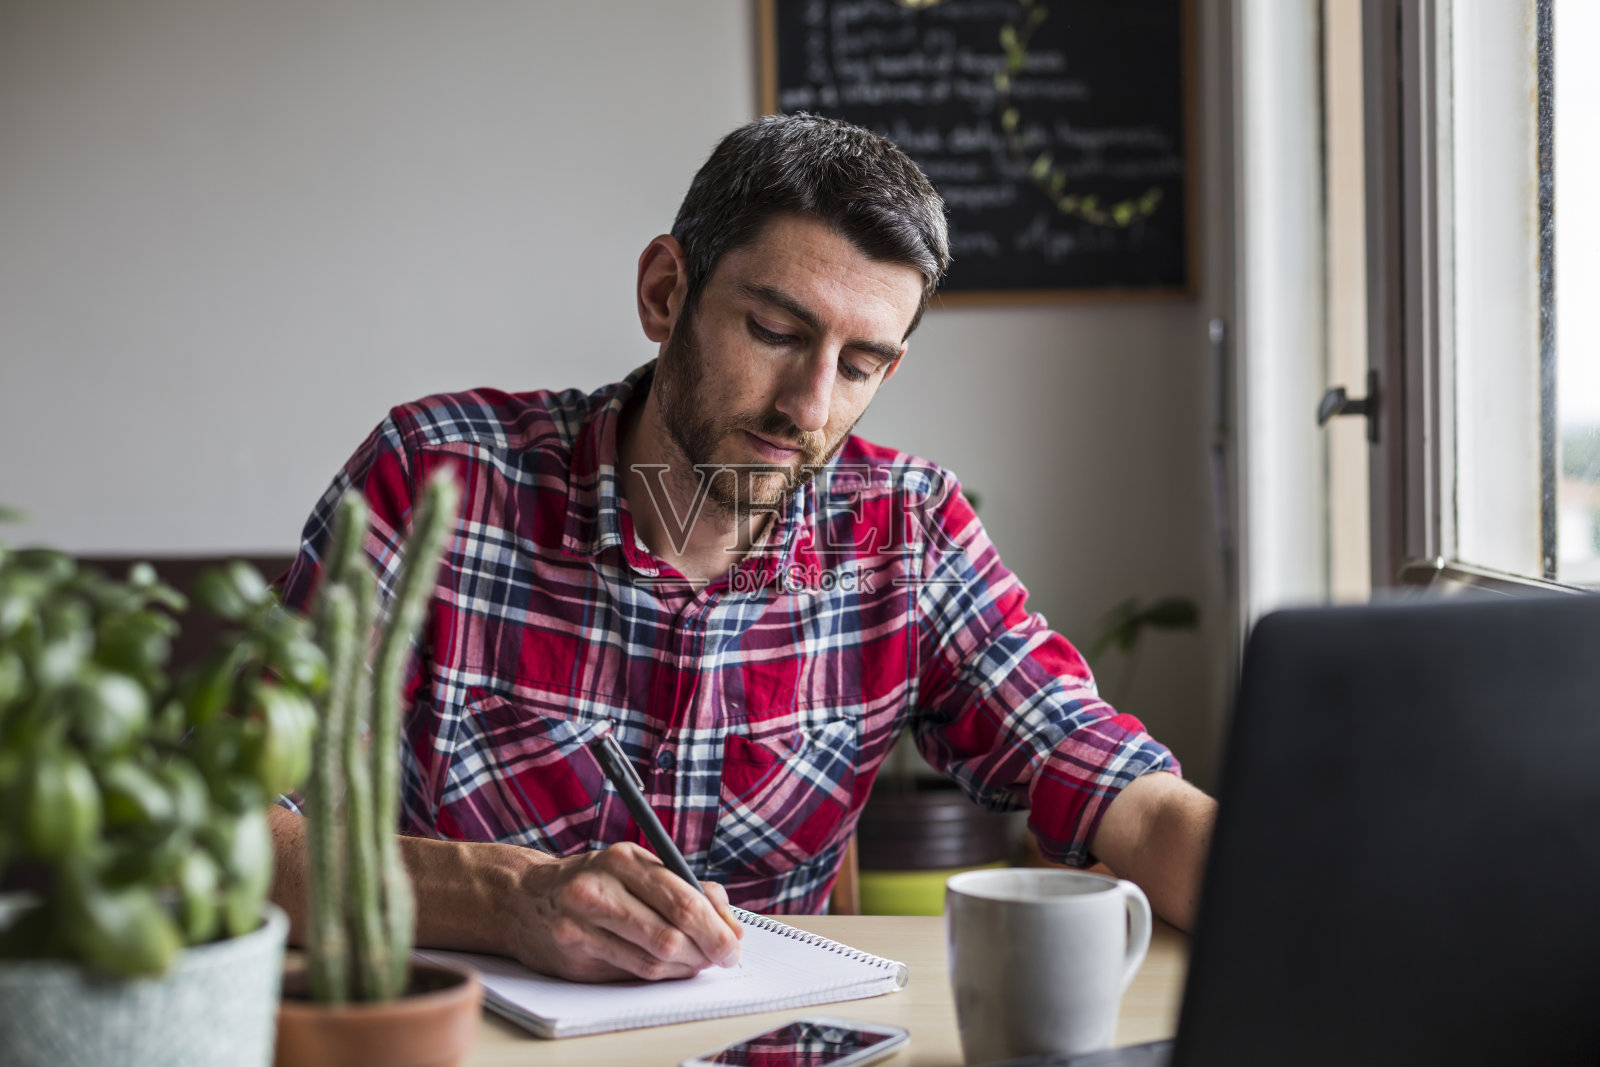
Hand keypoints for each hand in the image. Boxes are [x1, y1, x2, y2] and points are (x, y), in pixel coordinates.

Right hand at [503, 842, 743, 981]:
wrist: (524, 897)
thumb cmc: (593, 880)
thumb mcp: (636, 867)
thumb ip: (685, 887)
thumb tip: (730, 923)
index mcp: (622, 860)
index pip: (682, 900)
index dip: (716, 927)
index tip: (734, 942)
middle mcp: (598, 890)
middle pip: (669, 934)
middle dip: (706, 951)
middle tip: (724, 958)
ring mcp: (580, 926)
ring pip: (651, 960)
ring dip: (685, 968)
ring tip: (698, 963)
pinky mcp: (573, 957)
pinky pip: (630, 974)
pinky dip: (658, 975)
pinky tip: (669, 968)